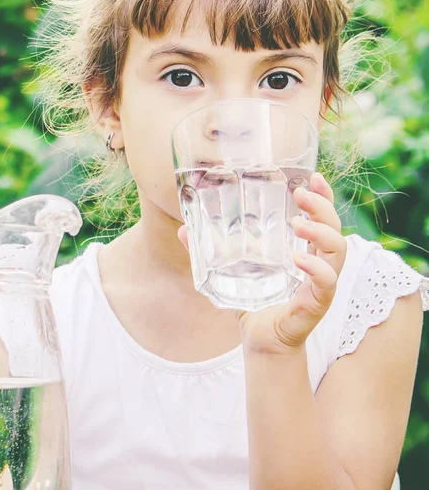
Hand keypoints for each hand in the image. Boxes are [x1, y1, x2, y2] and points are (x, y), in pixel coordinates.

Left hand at [177, 172, 346, 355]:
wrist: (261, 342)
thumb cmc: (254, 303)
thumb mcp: (230, 272)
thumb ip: (209, 252)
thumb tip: (182, 230)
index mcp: (305, 250)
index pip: (323, 217)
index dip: (324, 195)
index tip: (313, 176)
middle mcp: (319, 263)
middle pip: (335, 227)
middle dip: (323, 205)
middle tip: (300, 195)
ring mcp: (321, 283)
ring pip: (338, 250)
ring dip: (321, 232)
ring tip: (297, 224)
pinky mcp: (317, 303)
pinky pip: (328, 282)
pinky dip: (317, 269)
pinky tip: (299, 260)